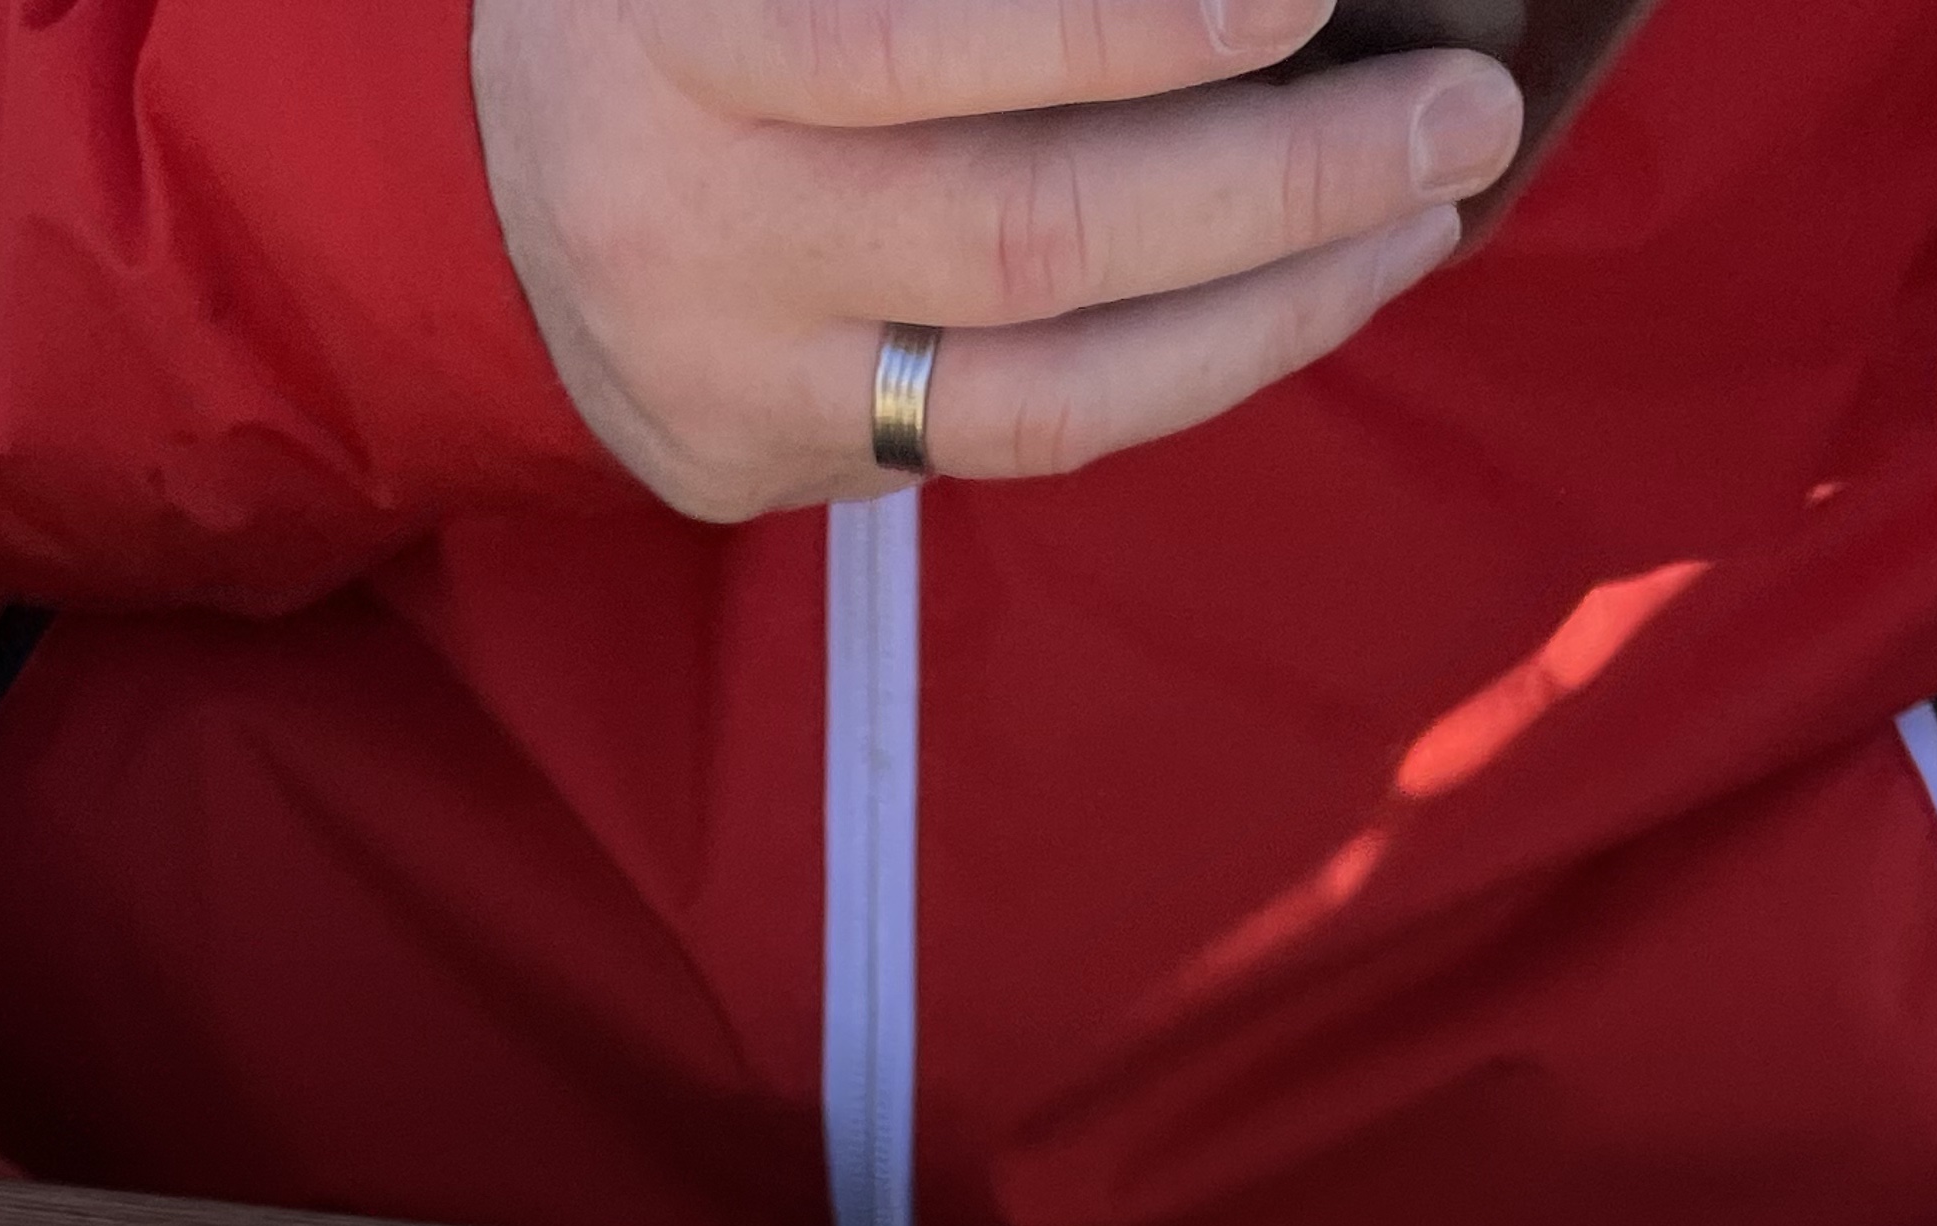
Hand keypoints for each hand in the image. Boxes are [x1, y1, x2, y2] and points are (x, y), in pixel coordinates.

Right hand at [470, 0, 1523, 521]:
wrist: (481, 177)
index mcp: (675, 27)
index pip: (919, 42)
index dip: (1126, 28)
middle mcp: (688, 218)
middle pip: (1025, 228)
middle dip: (1273, 178)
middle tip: (1455, 113)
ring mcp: (731, 373)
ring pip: (1045, 388)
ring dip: (1270, 307)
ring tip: (1422, 212)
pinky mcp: (768, 471)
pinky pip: (1016, 443)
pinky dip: (1185, 370)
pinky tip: (1306, 293)